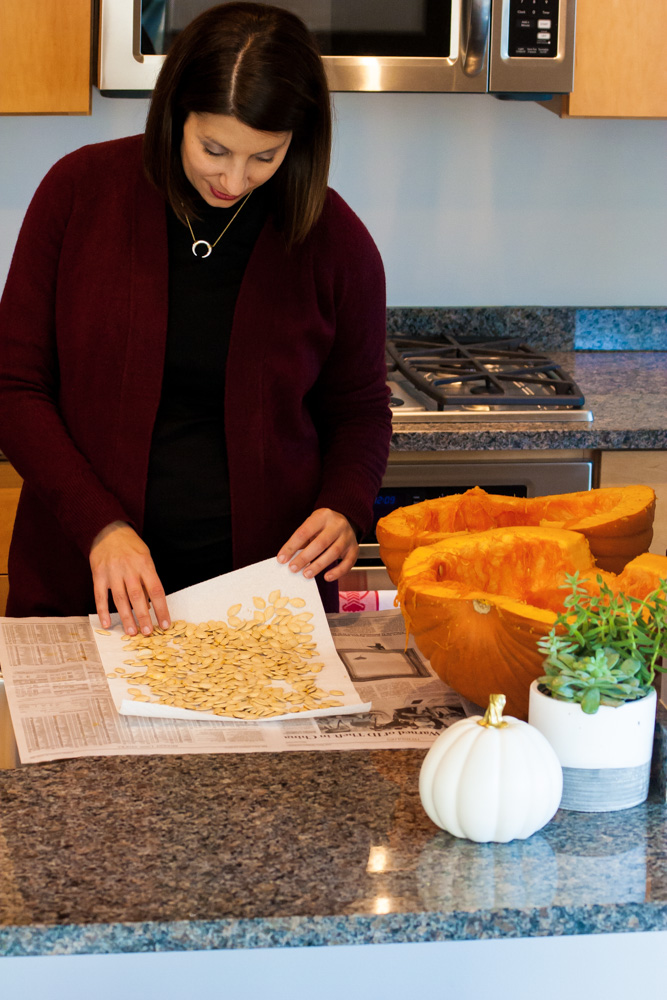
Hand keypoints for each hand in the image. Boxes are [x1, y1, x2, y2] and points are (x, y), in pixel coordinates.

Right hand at [89, 521, 169, 635]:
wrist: (108, 530)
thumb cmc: (130, 547)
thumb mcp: (145, 558)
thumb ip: (147, 580)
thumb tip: (150, 606)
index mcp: (145, 564)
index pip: (156, 590)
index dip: (161, 609)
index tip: (165, 624)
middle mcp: (129, 568)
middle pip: (138, 596)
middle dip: (143, 616)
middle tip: (148, 632)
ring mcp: (112, 572)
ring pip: (120, 599)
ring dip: (126, 617)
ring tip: (131, 632)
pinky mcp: (98, 574)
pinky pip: (100, 596)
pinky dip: (103, 611)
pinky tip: (107, 623)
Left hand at [277, 508, 357, 582]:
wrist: (345, 520)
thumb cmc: (323, 527)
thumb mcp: (311, 526)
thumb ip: (300, 541)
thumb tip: (286, 558)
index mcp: (322, 516)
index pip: (304, 532)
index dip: (291, 546)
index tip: (281, 559)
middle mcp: (337, 525)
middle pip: (320, 543)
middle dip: (305, 557)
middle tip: (293, 568)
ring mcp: (348, 537)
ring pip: (334, 553)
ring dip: (318, 565)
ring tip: (306, 574)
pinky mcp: (354, 549)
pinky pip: (348, 562)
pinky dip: (337, 572)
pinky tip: (327, 577)